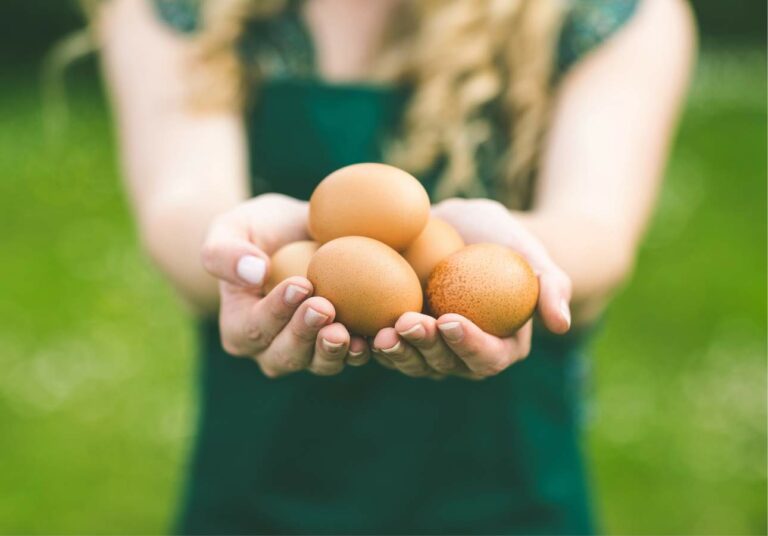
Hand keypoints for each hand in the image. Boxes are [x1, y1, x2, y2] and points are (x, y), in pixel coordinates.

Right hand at [201, 194, 369, 377]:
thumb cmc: (258, 229)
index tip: (300, 284)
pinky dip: (364, 349)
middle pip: (286, 354)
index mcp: (239, 329)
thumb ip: (225, 252)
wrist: (297, 233)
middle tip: (325, 307)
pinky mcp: (341, 346)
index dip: (276, 311)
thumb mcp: (230, 228)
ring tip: (348, 331)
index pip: (254, 327)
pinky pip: (351, 356)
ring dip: (334, 350)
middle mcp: (271, 350)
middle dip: (305, 334)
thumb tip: (254, 272)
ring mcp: (308, 353)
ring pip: (319, 363)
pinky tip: (377, 335)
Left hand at [372, 197, 571, 379]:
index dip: (468, 344)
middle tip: (408, 322)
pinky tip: (355, 327)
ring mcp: (429, 351)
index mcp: (500, 346)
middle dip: (425, 348)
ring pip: (412, 362)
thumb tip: (561, 325)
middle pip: (445, 365)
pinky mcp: (400, 338)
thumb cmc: (500, 238)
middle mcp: (463, 356)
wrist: (458, 227)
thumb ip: (551, 286)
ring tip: (382, 330)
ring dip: (396, 351)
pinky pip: (386, 347)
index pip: (487, 357)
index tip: (450, 319)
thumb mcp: (530, 251)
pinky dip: (371, 341)